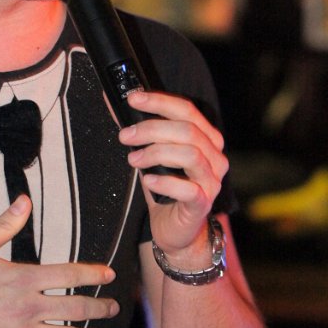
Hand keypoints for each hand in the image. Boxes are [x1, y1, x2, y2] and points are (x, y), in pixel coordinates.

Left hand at [118, 89, 228, 259]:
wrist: (175, 228)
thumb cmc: (165, 188)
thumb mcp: (151, 154)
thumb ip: (139, 131)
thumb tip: (113, 103)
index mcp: (206, 139)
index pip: (187, 110)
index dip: (160, 101)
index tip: (133, 99)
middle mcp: (215, 157)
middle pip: (187, 130)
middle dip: (151, 129)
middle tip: (125, 136)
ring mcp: (212, 181)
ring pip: (190, 154)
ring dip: (156, 152)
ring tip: (133, 159)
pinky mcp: (203, 204)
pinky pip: (189, 189)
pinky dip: (165, 182)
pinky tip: (149, 180)